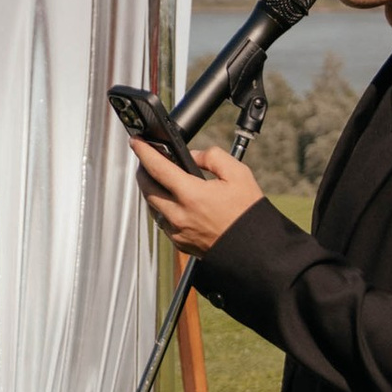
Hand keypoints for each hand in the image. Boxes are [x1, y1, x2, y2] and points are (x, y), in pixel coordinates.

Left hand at [132, 140, 261, 255]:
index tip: (136, 142)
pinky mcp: (180, 243)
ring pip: (153, 206)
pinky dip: (162, 208)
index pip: (157, 168)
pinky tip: (172, 201)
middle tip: (146, 160)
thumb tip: (194, 156)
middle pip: (147, 188)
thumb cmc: (248, 213)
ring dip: (152, 190)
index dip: (143, 152)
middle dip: (143, 171)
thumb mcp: (238, 174)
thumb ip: (213, 157)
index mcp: (191, 195)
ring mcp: (177, 231)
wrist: (254, 249)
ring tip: (159, 178)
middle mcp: (179, 215)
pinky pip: (162, 221)